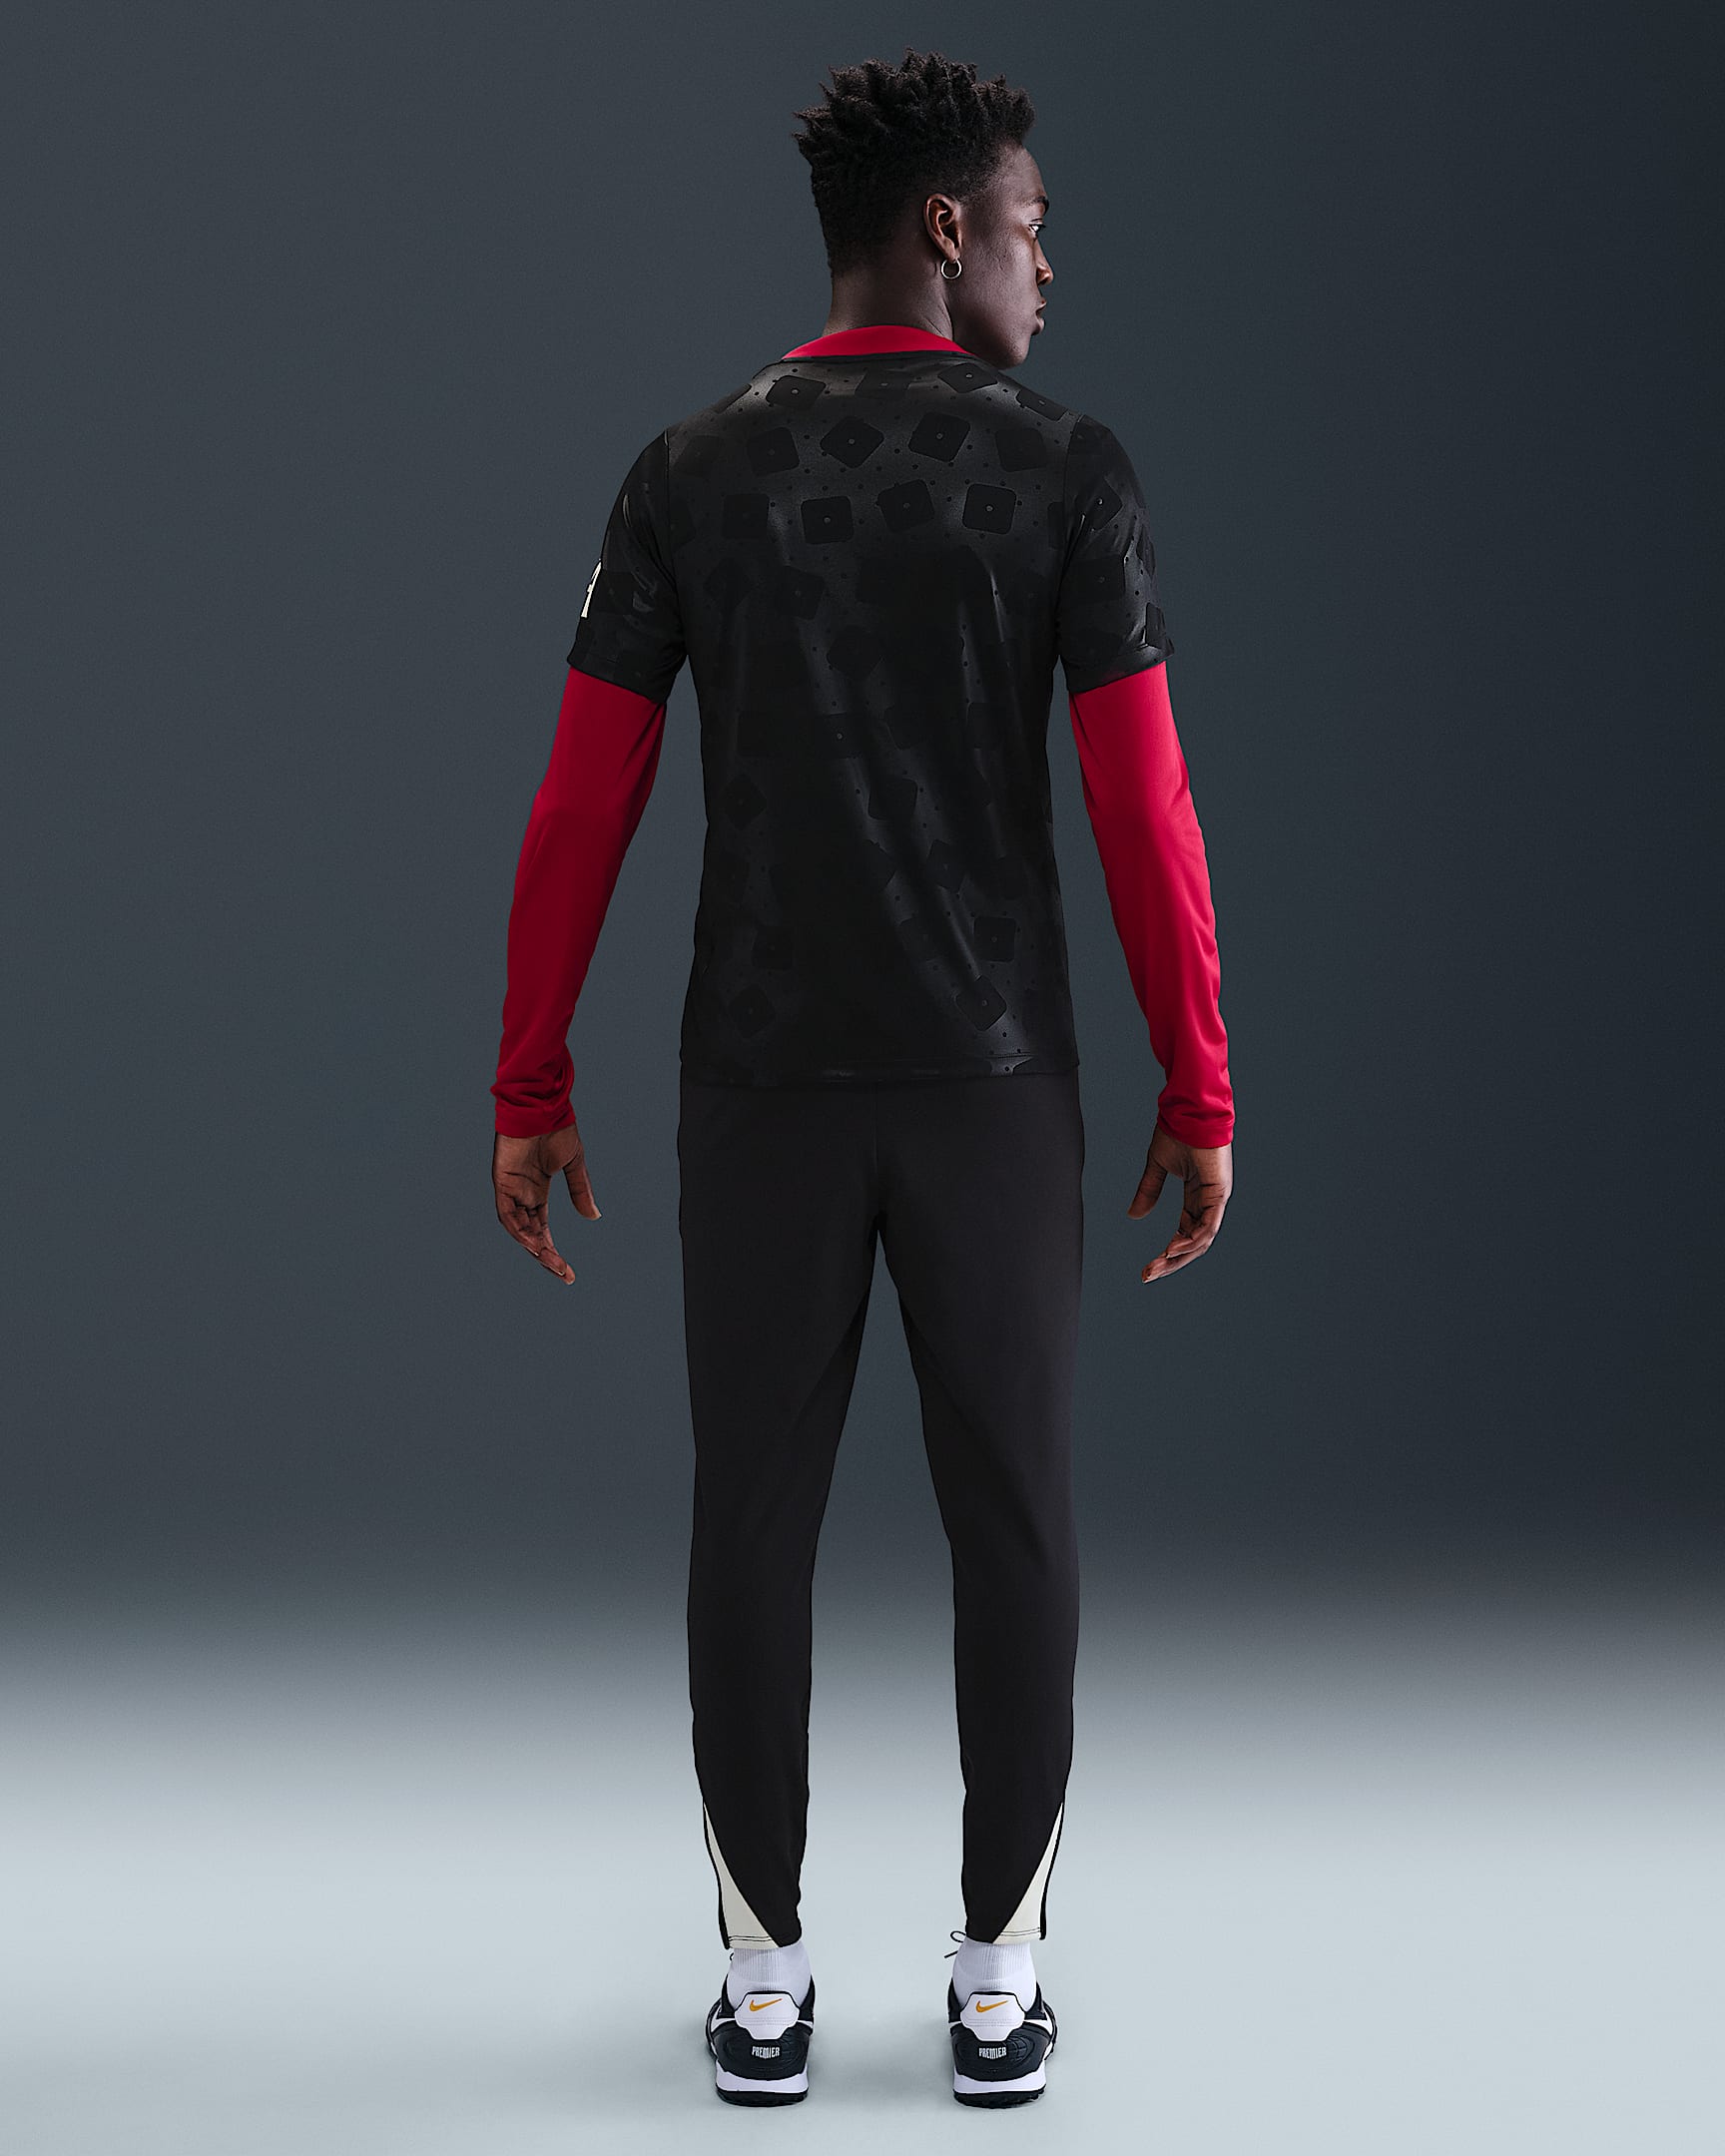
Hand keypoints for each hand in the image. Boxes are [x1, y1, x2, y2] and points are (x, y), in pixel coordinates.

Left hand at [492, 1119, 599, 1284]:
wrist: (542, 1105)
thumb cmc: (556, 1128)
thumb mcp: (573, 1165)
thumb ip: (580, 1191)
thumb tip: (593, 1217)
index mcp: (537, 1191)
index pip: (542, 1229)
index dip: (553, 1250)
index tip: (568, 1271)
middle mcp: (522, 1194)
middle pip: (530, 1234)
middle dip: (546, 1256)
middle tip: (563, 1273)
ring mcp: (511, 1189)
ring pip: (518, 1229)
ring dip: (533, 1247)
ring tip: (551, 1261)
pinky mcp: (502, 1181)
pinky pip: (507, 1214)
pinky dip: (518, 1230)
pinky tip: (533, 1243)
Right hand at [1128, 1120, 1231, 1283]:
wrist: (1188, 1110)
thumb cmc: (1177, 1130)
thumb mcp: (1156, 1166)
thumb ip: (1148, 1191)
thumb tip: (1134, 1216)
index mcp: (1197, 1198)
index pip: (1185, 1234)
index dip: (1168, 1254)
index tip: (1147, 1268)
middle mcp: (1209, 1202)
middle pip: (1193, 1244)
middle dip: (1171, 1263)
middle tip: (1148, 1275)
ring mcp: (1216, 1198)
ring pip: (1201, 1240)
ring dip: (1179, 1257)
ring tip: (1157, 1267)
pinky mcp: (1219, 1192)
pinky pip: (1208, 1225)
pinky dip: (1191, 1240)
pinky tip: (1173, 1249)